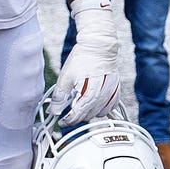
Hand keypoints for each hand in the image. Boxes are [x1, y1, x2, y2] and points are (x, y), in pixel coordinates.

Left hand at [52, 0, 120, 123]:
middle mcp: (103, 97)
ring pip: (99, 114)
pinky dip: (100, 108)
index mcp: (89, 95)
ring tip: (79, 103)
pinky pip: (109, 107)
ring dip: (88, 112)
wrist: (99, 47)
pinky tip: (91, 102)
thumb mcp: (65, 77)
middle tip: (67, 109)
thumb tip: (53, 111)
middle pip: (88, 116)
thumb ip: (60, 97)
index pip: (78, 115)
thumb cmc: (81, 60)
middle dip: (76, 115)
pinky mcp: (116, 91)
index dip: (67, 120)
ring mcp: (112, 95)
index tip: (60, 121)